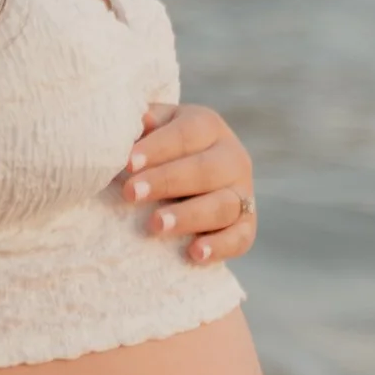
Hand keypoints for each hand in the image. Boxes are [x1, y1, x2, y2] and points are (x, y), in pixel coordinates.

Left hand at [126, 103, 259, 265]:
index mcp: (208, 126)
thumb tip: (139, 120)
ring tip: (155, 225)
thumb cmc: (158, 153)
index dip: (158, 148)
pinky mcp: (246, 226)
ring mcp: (243, 193)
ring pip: (223, 205)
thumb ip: (143, 125)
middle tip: (131, 193)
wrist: (182, 183)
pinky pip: (240, 238)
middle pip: (206, 169)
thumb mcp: (152, 130)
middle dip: (167, 181)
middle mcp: (232, 157)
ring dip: (189, 216)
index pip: (187, 133)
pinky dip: (220, 246)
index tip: (128, 163)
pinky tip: (195, 253)